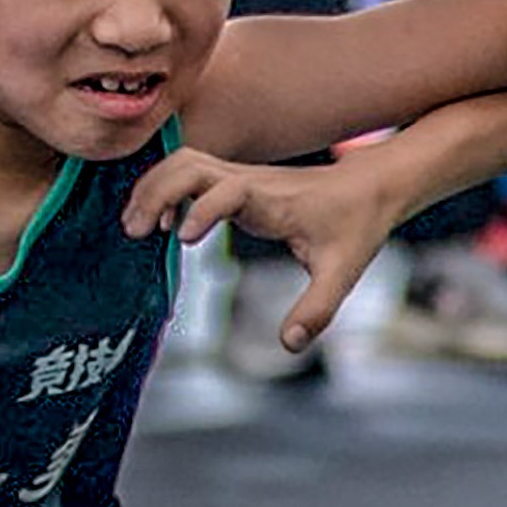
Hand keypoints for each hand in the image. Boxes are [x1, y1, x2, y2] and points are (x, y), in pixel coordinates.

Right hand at [121, 151, 392, 356]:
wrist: (370, 186)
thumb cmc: (356, 224)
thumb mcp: (343, 271)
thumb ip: (317, 309)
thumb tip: (289, 344)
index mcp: (273, 200)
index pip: (227, 190)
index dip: (203, 209)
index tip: (182, 240)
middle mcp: (251, 181)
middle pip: (189, 164)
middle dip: (157, 192)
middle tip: (136, 233)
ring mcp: (241, 176)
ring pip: (184, 162)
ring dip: (155, 187)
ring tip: (136, 228)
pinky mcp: (237, 180)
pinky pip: (190, 172)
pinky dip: (166, 189)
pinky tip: (163, 223)